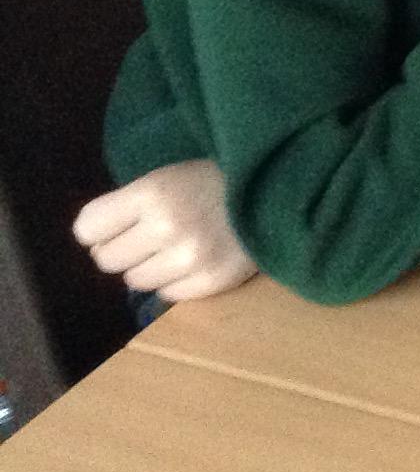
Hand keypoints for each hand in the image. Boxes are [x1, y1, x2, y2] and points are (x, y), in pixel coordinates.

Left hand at [71, 159, 258, 300]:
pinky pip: (168, 294)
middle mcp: (167, 227)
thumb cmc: (214, 182)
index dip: (100, 229)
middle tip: (149, 238)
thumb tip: (94, 242)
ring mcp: (191, 258)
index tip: (119, 225)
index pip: (87, 229)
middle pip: (107, 260)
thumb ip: (127, 205)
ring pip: (136, 281)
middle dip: (123, 249)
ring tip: (177, 249)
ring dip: (150, 267)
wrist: (279, 193)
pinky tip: (196, 262)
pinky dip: (177, 281)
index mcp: (152, 193)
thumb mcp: (167, 177)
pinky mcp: (212, 281)